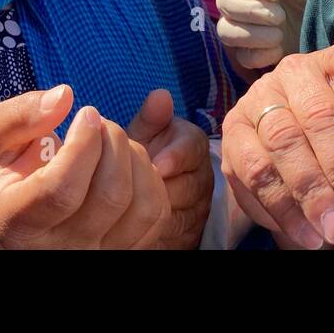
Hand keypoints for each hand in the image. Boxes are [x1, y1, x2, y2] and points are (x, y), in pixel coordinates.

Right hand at [0, 85, 171, 249]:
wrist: (20, 228)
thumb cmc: (9, 178)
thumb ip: (20, 115)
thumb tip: (64, 97)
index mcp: (19, 221)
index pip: (63, 189)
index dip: (84, 144)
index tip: (86, 113)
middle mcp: (60, 249)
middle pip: (110, 195)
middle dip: (114, 142)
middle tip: (99, 123)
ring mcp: (96, 255)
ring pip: (141, 206)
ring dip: (136, 158)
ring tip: (113, 143)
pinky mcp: (123, 252)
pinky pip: (156, 215)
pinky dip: (152, 178)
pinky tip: (127, 164)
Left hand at [127, 89, 213, 248]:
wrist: (146, 191)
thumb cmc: (143, 155)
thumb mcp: (144, 135)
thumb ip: (151, 118)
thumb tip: (160, 96)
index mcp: (193, 146)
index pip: (193, 149)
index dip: (176, 157)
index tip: (158, 164)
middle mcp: (202, 177)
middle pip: (189, 186)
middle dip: (163, 188)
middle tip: (136, 190)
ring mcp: (198, 208)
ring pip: (183, 212)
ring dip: (157, 213)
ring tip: (132, 210)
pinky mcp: (189, 234)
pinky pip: (176, 236)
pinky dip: (157, 234)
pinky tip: (134, 229)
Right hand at [216, 0, 316, 70]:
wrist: (323, 19)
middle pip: (224, 2)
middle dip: (252, 10)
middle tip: (279, 16)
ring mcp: (238, 26)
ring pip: (226, 31)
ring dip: (252, 34)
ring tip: (279, 34)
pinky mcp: (246, 52)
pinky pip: (241, 56)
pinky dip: (259, 55)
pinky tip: (278, 49)